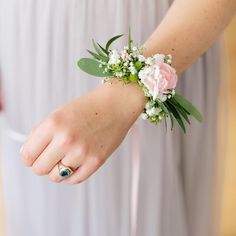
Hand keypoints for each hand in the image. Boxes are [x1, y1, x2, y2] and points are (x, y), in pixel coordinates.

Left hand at [20, 79, 145, 183]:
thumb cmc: (88, 108)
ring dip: (58, 169)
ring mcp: (82, 152)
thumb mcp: (59, 113)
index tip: (34, 156)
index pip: (27, 155)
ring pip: (56, 177)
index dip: (29, 157)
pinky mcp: (96, 162)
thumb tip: (29, 154)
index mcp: (53, 123)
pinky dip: (72, 174)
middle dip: (42, 164)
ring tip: (66, 158)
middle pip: (39, 169)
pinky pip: (74, 180)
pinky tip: (76, 162)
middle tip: (51, 156)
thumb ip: (41, 134)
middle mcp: (66, 139)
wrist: (116, 105)